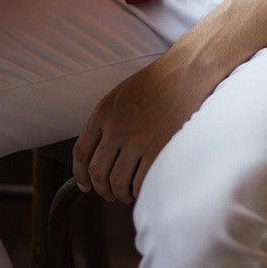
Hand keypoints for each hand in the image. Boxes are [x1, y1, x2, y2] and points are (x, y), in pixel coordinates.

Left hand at [73, 51, 210, 203]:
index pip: (82, 152)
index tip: (85, 184)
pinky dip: (138, 191)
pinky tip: (141, 189)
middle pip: (97, 171)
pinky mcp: (157, 150)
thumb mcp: (121, 94)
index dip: (80, 174)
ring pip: (117, 182)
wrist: (186, 73)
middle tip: (109, 193)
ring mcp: (136, 140)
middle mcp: (116, 128)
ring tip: (125, 194)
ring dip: (119, 194)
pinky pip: (140, 182)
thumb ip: (107, 120)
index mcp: (103, 112)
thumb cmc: (157, 82)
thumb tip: (99, 152)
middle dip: (101, 188)